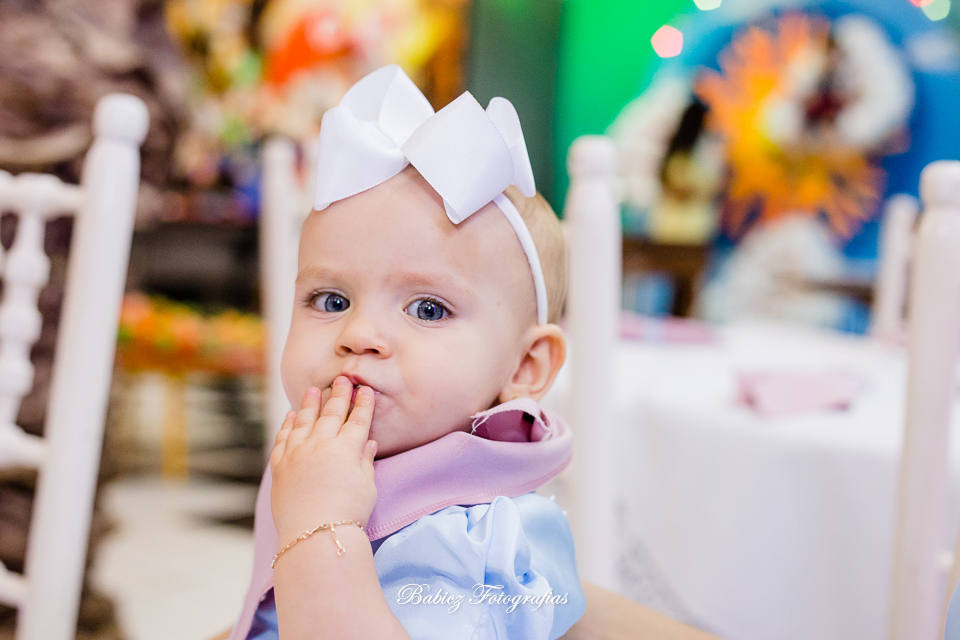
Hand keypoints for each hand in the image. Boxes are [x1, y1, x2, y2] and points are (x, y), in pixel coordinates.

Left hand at [270, 376, 377, 542]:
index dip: (363, 404)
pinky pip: (283, 438)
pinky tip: (291, 416)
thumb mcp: (368, 487)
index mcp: (347, 449)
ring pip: (304, 420)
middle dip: (339, 394)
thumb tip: (369, 443)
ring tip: (313, 390)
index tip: (365, 390)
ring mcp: (298, 452)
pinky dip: (287, 424)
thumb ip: (365, 462)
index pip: (358, 420)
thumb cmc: (348, 514)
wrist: (314, 533)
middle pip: (331, 413)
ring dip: (310, 403)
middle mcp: (321, 444)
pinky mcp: (280, 465)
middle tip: (343, 378)